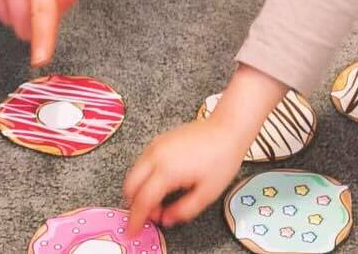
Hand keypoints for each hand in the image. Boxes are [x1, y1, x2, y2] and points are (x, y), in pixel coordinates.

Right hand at [124, 65, 286, 230]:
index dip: (136, 218)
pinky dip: (143, 175)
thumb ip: (184, 210)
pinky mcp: (160, 140)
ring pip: (133, 173)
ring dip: (138, 189)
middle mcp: (156, 156)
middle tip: (150, 213)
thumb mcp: (207, 193)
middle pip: (130, 186)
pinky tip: (161, 182)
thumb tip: (167, 218)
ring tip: (159, 199)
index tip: (134, 229)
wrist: (227, 129)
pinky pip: (142, 161)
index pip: (142, 201)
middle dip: (134, 204)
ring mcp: (156, 145)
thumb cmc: (221, 157)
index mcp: (167, 171)